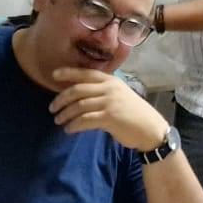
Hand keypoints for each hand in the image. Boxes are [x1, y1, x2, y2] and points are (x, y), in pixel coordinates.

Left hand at [49, 68, 168, 150]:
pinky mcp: (109, 117)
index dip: (68, 73)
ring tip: (58, 120)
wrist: (150, 128)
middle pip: (77, 90)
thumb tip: (78, 96)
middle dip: (61, 99)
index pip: (85, 73)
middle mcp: (109, 88)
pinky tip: (69, 129)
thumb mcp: (118, 95)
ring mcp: (109, 102)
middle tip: (52, 108)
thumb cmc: (132, 113)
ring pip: (79, 106)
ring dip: (65, 114)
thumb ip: (101, 92)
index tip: (53, 75)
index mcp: (110, 80)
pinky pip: (85, 120)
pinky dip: (74, 125)